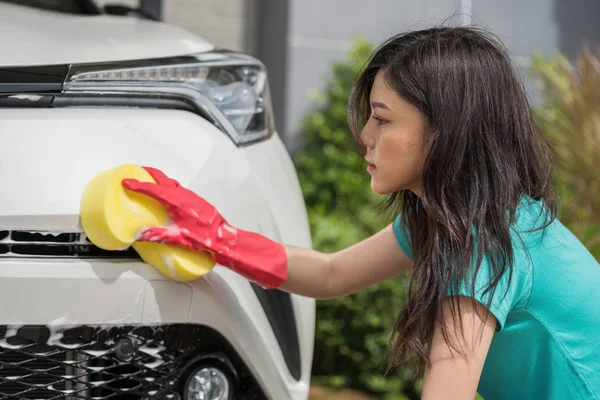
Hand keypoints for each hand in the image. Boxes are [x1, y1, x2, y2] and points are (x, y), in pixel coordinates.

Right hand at [122, 167, 287, 288]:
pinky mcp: (198, 204)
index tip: (125, 181)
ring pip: (172, 185)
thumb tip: (140, 234)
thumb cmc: (211, 242)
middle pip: (164, 181)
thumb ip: (160, 236)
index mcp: (181, 205)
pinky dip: (168, 188)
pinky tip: (165, 196)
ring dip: (159, 181)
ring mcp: (194, 200)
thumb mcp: (182, 240)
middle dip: (149, 175)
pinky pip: (179, 191)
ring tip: (146, 181)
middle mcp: (188, 198)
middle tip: (135, 172)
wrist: (231, 243)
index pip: (156, 191)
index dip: (139, 185)